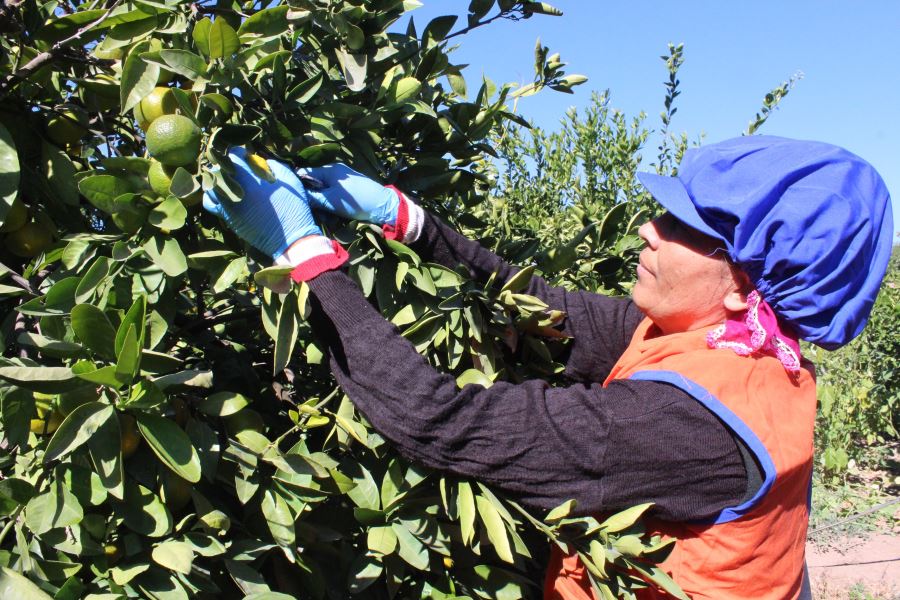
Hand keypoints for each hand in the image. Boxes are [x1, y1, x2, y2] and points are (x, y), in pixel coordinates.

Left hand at [203, 148, 320, 257]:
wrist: (289, 237)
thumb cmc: (292, 206)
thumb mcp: (288, 179)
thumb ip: (273, 165)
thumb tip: (262, 160)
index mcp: (248, 177)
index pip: (233, 155)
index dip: (239, 152)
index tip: (245, 155)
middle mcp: (233, 189)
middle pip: (218, 168)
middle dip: (226, 164)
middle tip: (236, 167)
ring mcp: (227, 204)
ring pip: (211, 184)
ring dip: (218, 179)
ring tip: (229, 180)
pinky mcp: (226, 217)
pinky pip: (210, 203)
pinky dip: (214, 196)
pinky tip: (225, 196)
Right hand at [301, 163, 399, 225]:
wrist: (382, 206)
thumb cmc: (356, 201)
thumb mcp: (331, 201)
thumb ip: (312, 197)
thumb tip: (297, 195)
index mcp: (330, 170)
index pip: (306, 173)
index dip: (300, 185)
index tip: (296, 198)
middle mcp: (335, 172)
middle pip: (315, 183)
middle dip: (313, 198)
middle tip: (314, 212)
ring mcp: (343, 181)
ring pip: (325, 192)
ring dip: (323, 205)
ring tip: (327, 218)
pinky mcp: (348, 189)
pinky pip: (334, 195)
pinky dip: (332, 205)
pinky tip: (334, 216)